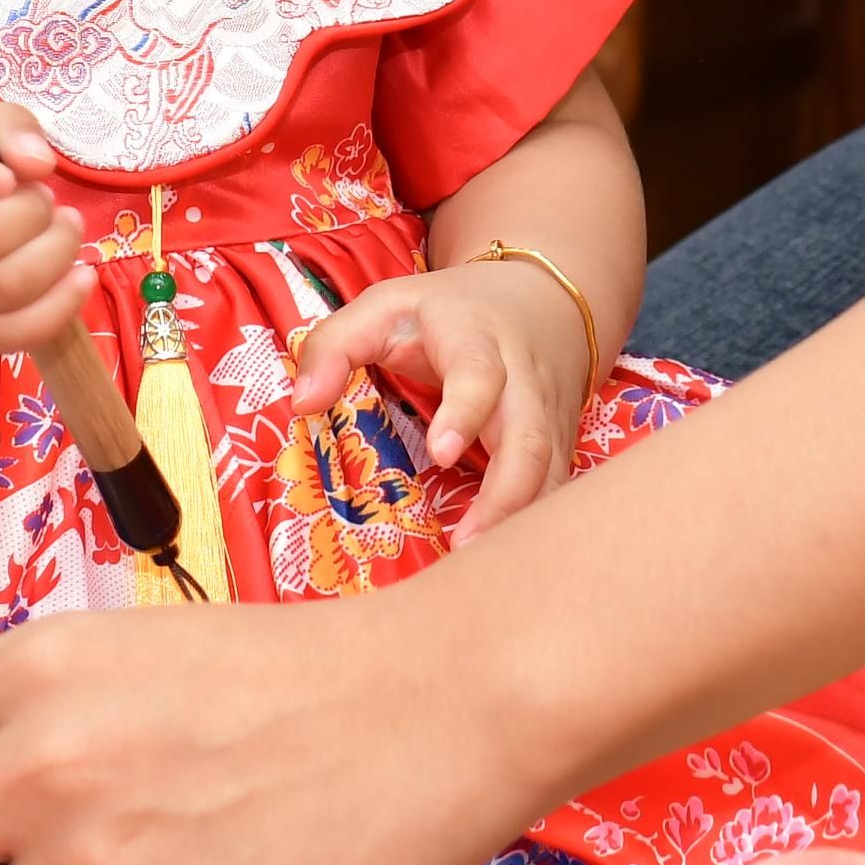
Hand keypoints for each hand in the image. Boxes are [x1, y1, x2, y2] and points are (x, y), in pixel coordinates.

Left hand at [285, 259, 592, 534]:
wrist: (540, 300)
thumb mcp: (384, 308)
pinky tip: (499, 557)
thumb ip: (334, 346)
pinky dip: (534, 526)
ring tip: (476, 564)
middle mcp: (523, 381)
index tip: (442, 453)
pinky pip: (556, 489)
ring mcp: (550, 417)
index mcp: (476, 340)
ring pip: (553, 472)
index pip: (478, 374)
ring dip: (521, 521)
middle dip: (505, 494)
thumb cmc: (447, 311)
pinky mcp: (562, 446)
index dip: (465, 412)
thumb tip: (302, 403)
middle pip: (531, 438)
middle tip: (464, 544)